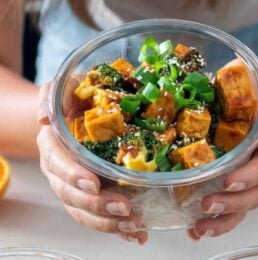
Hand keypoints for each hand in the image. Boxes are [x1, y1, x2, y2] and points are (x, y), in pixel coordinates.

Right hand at [36, 82, 147, 244]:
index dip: (73, 175)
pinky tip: (135, 234)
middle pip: (72, 194)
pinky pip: (97, 216)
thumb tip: (42, 117)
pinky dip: (116, 228)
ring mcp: (73, 187)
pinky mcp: (89, 196)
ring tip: (134, 225)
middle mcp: (60, 172)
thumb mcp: (59, 92)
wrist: (71, 120)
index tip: (92, 182)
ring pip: (84, 212)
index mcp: (53, 146)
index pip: (58, 163)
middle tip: (123, 207)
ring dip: (108, 222)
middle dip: (97, 204)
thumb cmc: (70, 105)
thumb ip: (50, 99)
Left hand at [187, 64, 257, 239]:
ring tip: (199, 228)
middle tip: (208, 205)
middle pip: (254, 195)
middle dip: (232, 204)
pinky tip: (195, 229)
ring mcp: (244, 178)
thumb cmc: (255, 98)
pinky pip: (226, 206)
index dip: (249, 178)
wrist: (250, 101)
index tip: (229, 182)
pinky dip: (212, 221)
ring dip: (221, 220)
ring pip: (240, 207)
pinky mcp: (228, 183)